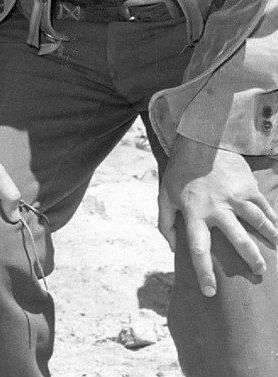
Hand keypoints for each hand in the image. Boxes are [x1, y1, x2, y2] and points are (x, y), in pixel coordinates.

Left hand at [158, 136, 277, 295]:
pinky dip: (274, 220)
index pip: (198, 249)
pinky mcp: (248, 186)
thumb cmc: (180, 171)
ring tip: (275, 250)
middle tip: (258, 273)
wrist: (198, 139)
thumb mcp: (164, 194)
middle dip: (251, 259)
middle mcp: (217, 207)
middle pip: (238, 240)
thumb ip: (165, 222)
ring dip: (270, 238)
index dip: (204, 272)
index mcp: (194, 212)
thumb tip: (172, 248)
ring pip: (258, 223)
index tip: (210, 292)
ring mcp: (235, 197)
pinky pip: (265, 207)